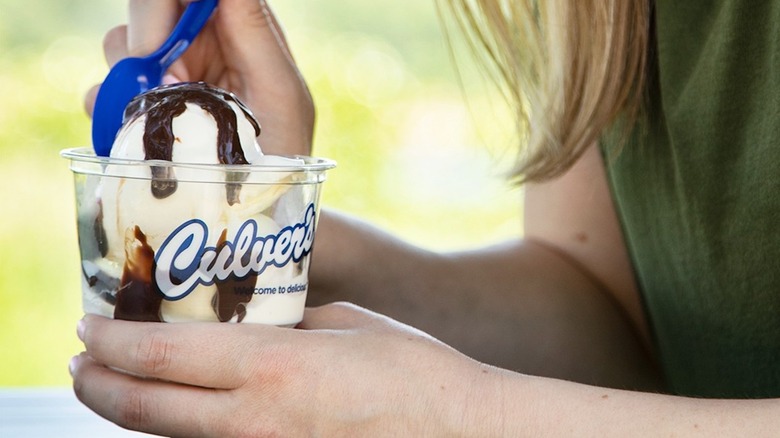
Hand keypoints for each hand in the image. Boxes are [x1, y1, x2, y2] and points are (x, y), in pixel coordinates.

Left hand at [70, 303, 502, 436]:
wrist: (459, 433)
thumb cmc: (412, 370)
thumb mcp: (344, 325)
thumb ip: (285, 326)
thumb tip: (251, 325)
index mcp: (270, 367)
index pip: (161, 356)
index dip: (111, 342)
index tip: (86, 327)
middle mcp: (253, 421)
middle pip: (144, 410)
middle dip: (98, 387)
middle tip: (79, 365)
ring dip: (133, 413)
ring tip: (114, 389)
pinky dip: (185, 432)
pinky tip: (183, 415)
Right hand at [86, 0, 312, 155]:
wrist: (264, 209)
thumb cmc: (287, 152)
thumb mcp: (280, 92)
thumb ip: (253, 30)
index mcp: (235, 27)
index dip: (166, 5)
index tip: (166, 40)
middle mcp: (196, 45)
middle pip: (146, 9)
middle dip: (146, 41)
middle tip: (166, 86)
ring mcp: (165, 77)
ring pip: (118, 45)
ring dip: (128, 77)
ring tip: (163, 113)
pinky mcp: (140, 111)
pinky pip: (102, 92)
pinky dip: (106, 107)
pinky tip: (132, 130)